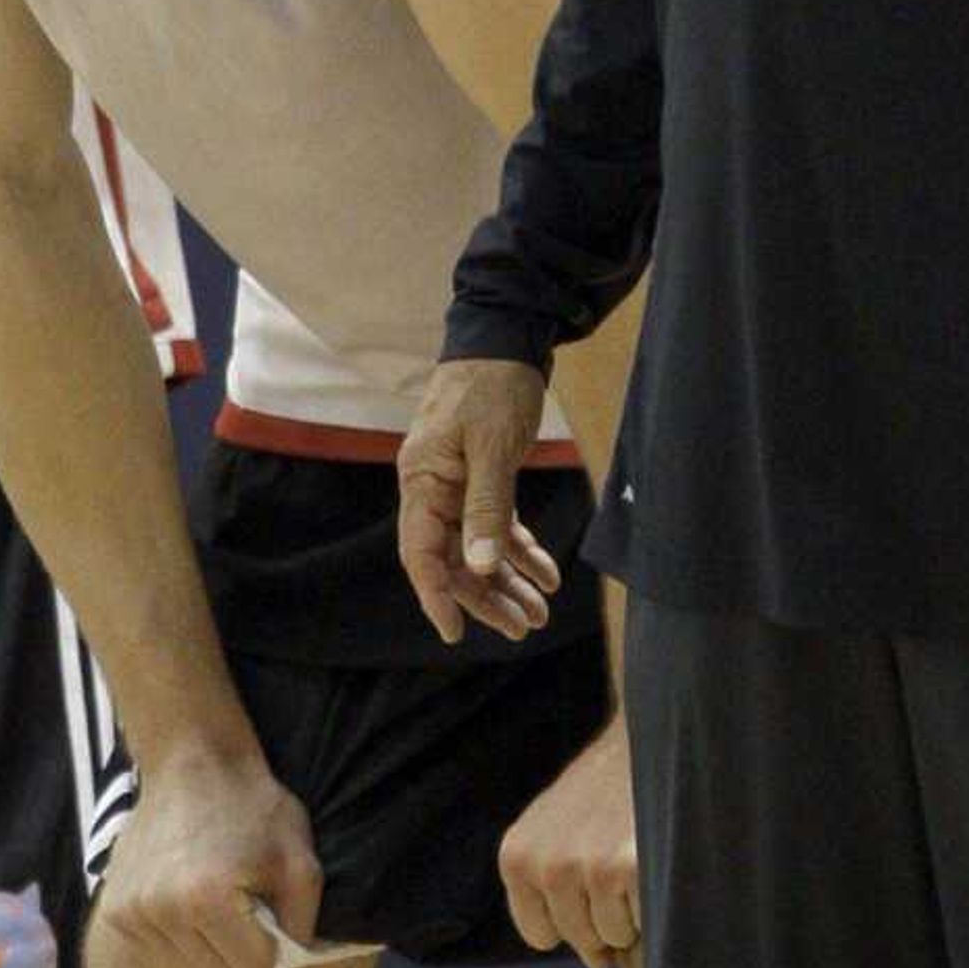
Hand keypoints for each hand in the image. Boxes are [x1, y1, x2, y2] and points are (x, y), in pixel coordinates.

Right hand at [96, 741, 323, 967]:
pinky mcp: (114, 914)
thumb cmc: (253, 806)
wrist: (194, 761)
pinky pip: (158, 960)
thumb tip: (295, 964)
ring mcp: (133, 914)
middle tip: (244, 903)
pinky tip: (188, 903)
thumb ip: (304, 919)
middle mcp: (162, 912)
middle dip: (241, 951)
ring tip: (215, 900)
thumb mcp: (300, 854)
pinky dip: (179, 943)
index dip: (272, 944)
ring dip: (209, 950)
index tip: (268, 909)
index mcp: (208, 898)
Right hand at [397, 358, 558, 643]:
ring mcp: (457, 483)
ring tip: (539, 614)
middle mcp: (433, 487)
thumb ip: (485, 508)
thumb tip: (479, 566)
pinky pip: (497, 525)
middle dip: (486, 596)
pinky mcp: (483, 475)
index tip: (456, 632)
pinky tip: (547, 574)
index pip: (421, 552)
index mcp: (423, 481)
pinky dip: (521, 550)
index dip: (437, 595)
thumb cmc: (493, 385)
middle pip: (452, 558)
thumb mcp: (493, 447)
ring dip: (507, 580)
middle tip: (523, 628)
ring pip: (477, 546)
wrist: (506, 335)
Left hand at [499, 715, 639, 967]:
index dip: (574, 916)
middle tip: (618, 857)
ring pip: (615, 937)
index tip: (590, 876)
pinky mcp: (631, 868)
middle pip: (581, 940)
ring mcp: (589, 867)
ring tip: (635, 853)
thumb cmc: (605, 790)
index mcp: (517, 857)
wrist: (650, 732)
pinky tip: (654, 855)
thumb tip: (595, 956)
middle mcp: (547, 865)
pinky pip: (646, 925)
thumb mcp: (555, 825)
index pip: (542, 934)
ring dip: (632, 911)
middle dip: (605, 916)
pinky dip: (657, 901)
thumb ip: (547, 883)